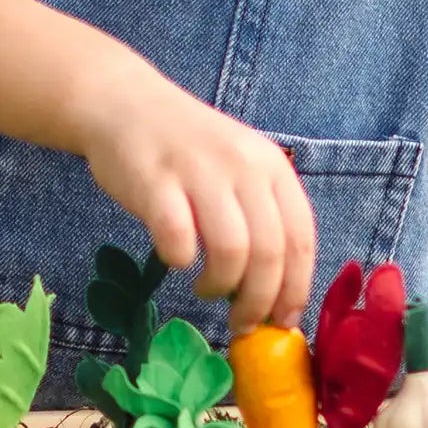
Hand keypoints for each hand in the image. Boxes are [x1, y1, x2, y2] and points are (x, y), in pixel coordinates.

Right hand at [72, 68, 316, 334]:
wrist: (126, 105)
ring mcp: (199, 170)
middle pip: (269, 252)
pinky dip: (180, 261)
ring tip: (206, 289)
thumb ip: (262, 217)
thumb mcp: (239, 168)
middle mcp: (242, 164)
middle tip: (240, 322)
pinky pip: (178, 240)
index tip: (282, 322)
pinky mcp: (155, 181)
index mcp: (271, 164)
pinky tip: (176, 258)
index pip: (301, 238)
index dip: (296, 289)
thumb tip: (279, 296)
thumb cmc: (188, 149)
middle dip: (259, 302)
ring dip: (221, 286)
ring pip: (232, 251)